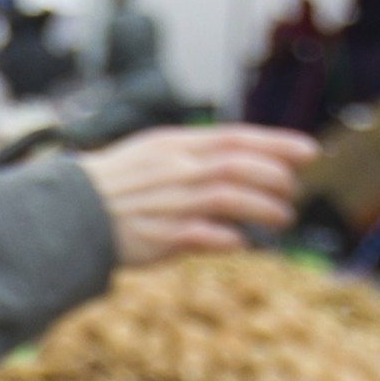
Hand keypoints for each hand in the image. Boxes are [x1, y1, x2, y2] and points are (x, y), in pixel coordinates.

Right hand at [78, 123, 309, 264]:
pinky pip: (203, 235)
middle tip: (293, 188)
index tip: (309, 151)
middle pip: (237, 166)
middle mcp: (176, 169)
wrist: (69, 211)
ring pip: (227, 198)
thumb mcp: (154, 154)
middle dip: (275, 176)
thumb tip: (238, 164)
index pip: (235, 138)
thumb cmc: (117, 185)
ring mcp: (168, 202)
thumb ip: (194, 157)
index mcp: (175, 144)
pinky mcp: (159, 235)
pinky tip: (242, 242)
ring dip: (262, 207)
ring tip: (282, 216)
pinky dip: (227, 237)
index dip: (276, 144)